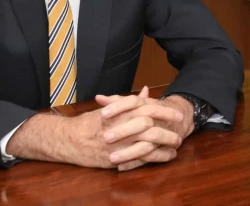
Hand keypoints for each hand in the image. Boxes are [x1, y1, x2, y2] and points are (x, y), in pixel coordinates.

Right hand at [7, 86, 184, 169]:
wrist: (68, 139)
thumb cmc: (90, 122)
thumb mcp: (110, 107)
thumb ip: (130, 101)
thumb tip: (146, 91)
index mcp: (119, 112)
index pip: (146, 107)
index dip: (164, 110)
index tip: (178, 113)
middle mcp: (119, 127)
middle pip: (150, 126)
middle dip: (167, 128)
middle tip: (180, 130)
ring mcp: (118, 144)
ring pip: (146, 143)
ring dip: (164, 144)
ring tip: (176, 145)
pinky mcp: (116, 158)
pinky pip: (139, 159)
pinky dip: (155, 157)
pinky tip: (167, 156)